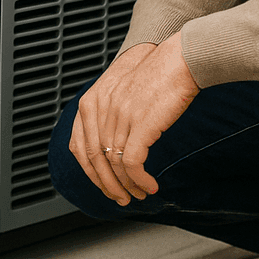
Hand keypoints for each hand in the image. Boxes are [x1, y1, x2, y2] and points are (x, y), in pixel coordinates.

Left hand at [68, 33, 199, 205]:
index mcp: (90, 102)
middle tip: (120, 198)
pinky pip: (133, 163)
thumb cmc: (155, 76)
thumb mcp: (119, 92)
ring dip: (127, 185)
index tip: (103, 185)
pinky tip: (150, 186)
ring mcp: (119, 116)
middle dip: (107, 185)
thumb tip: (109, 148)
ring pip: (114, 165)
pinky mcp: (141, 125)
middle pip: (95, 160)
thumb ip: (108, 115)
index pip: (80, 147)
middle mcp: (100, 109)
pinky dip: (140, 180)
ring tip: (139, 194)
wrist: (178, 60)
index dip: (91, 172)